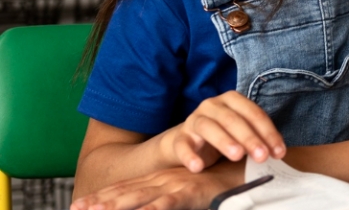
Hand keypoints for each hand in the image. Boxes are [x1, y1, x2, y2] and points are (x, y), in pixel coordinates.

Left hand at [71, 164, 239, 209]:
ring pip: (139, 198)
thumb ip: (169, 198)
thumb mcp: (188, 191)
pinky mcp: (190, 192)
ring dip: (116, 205)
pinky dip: (152, 209)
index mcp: (161, 180)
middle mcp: (163, 181)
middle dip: (99, 201)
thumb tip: (153, 205)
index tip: (78, 204)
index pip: (125, 189)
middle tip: (75, 207)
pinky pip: (167, 203)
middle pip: (125, 193)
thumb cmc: (219, 181)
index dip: (101, 196)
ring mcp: (175, 185)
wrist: (247, 168)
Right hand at [160, 92, 285, 172]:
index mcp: (232, 100)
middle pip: (233, 119)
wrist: (187, 141)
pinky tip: (198, 167)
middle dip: (250, 138)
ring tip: (237, 156)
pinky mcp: (179, 137)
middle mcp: (212, 105)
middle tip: (262, 156)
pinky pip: (183, 145)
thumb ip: (257, 137)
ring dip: (224, 141)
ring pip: (209, 127)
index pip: (254, 114)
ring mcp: (194, 119)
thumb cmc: (222, 134)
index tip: (279, 152)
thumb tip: (278, 152)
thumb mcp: (240, 132)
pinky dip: (190, 156)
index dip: (268, 133)